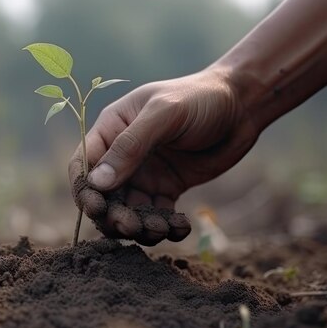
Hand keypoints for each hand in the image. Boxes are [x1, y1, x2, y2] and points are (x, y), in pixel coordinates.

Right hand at [68, 68, 259, 245]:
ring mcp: (145, 174)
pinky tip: (180, 227)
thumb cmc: (199, 98)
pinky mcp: (167, 189)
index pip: (84, 164)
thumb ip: (130, 146)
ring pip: (129, 211)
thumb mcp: (164, 114)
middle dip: (114, 215)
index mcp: (112, 129)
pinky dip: (165, 227)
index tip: (97, 208)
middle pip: (104, 195)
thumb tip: (98, 183)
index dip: (84, 189)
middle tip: (133, 226)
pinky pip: (157, 215)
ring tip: (161, 229)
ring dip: (139, 226)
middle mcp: (123, 155)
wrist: (242, 106)